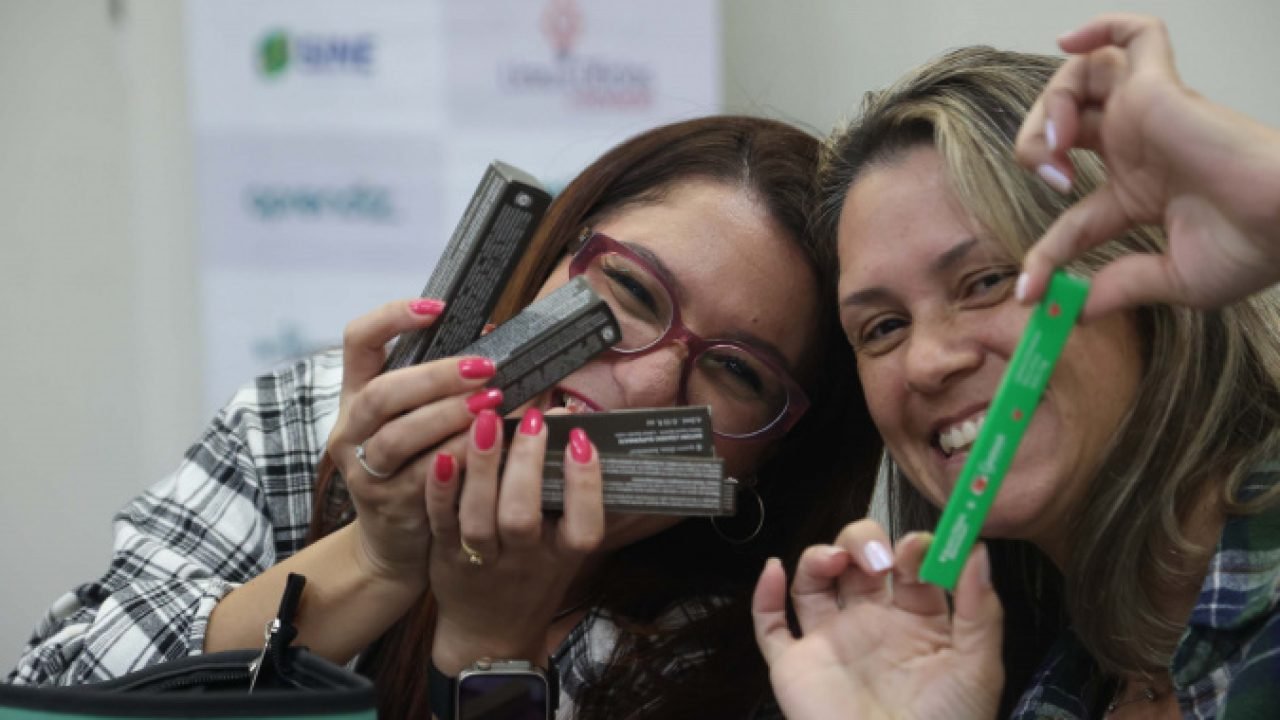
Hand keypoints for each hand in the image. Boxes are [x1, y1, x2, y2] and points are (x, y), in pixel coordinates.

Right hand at [326, 298, 505, 586]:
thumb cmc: (417, 464)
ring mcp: (363, 468)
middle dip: (436, 376)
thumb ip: (444, 382)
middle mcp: (351, 428)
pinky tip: (485, 448)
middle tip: (484, 368)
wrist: (394, 540)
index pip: (359, 340)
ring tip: (491, 404)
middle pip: (382, 393)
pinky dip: (457, 458)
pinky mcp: (386, 502)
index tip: (438, 307)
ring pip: (398, 436)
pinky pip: (423, 477)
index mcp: (356, 393)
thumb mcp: (418, 418)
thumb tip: (496, 334)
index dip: (393, 318)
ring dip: (448, 416)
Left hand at [426, 408, 604, 672]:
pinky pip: (441, 520)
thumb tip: (577, 433)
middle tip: (533, 417)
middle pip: (523, 515)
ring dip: (483, 466)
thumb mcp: (565, 549)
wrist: (489, 633)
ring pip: (479, 517)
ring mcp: (481, 559)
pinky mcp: (445, 553)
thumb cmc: (534, 576)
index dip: (585, 483)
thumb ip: (572, 502)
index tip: (580, 439)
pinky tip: (444, 453)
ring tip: (487, 420)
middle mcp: (523, 560)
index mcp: (562, 556)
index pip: (583, 524)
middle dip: (527, 463)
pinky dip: (441, 489)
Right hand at [753, 521, 1002, 719]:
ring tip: (834, 559)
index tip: (916, 548)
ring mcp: (830, 642)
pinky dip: (764, 595)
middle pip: (857, 561)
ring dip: (818, 556)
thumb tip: (977, 548)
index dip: (911, 547)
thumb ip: (981, 608)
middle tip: (877, 559)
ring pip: (813, 582)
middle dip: (863, 542)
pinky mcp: (795, 665)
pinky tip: (773, 569)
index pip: (909, 565)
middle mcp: (871, 623)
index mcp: (917, 620)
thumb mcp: (978, 667)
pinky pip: (770, 626)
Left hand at [1015, 13, 1279, 318]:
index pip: (1072, 219)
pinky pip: (1136, 35)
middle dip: (1033, 150)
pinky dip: (1100, 28)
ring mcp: (1149, 115)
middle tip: (1052, 180)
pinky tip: (1069, 43)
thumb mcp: (1175, 280)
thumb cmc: (1254, 246)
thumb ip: (1122, 287)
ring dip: (1049, 107)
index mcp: (1141, 194)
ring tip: (1059, 144)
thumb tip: (1077, 312)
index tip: (1030, 291)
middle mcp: (1138, 149)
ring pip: (1079, 80)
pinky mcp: (1162, 88)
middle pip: (1062, 127)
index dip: (1045, 256)